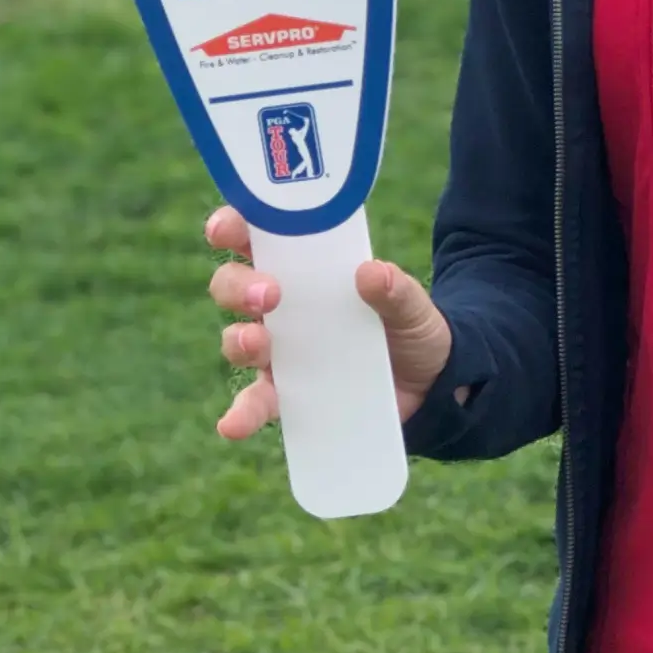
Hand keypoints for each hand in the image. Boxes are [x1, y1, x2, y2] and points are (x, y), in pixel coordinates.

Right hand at [204, 205, 454, 438]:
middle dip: (238, 285)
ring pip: (238, 339)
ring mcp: (280, 350)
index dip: (234, 227)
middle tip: (268, 293)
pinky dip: (241, 413)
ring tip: (259, 343)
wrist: (427, 383)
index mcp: (307, 267)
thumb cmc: (410, 326)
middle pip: (233, 286)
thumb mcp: (411, 305)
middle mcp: (282, 306)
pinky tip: (233, 425)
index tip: (225, 230)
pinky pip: (255, 402)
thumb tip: (372, 272)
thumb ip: (395, 290)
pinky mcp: (286, 393)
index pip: (259, 237)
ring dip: (240, 340)